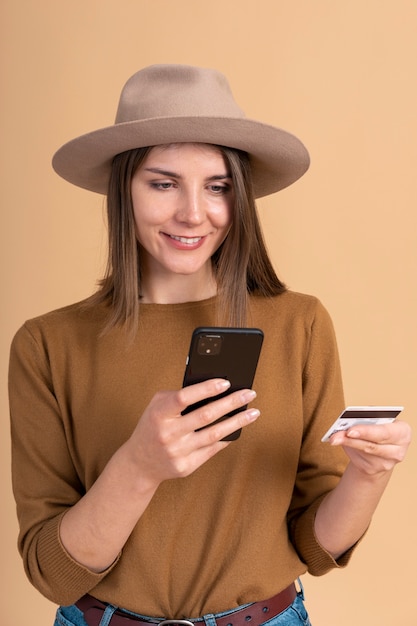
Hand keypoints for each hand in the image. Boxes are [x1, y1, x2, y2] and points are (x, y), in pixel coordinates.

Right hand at [125, 379, 259, 487]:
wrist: (139, 463)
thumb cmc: (153, 426)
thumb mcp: (157, 406)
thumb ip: (178, 396)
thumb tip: (213, 389)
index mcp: (159, 414)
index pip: (184, 398)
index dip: (206, 389)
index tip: (226, 382)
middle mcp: (168, 434)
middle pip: (205, 416)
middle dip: (231, 403)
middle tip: (249, 394)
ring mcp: (177, 452)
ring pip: (214, 434)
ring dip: (237, 422)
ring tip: (253, 412)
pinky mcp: (186, 466)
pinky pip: (212, 450)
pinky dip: (227, 437)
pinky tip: (238, 428)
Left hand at [330, 419, 411, 475]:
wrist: (380, 450)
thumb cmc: (377, 429)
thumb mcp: (377, 421)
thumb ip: (367, 419)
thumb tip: (348, 421)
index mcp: (402, 431)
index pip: (385, 432)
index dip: (367, 431)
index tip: (350, 430)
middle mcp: (398, 450)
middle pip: (372, 445)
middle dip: (353, 440)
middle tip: (337, 436)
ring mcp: (387, 463)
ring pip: (364, 452)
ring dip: (347, 444)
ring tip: (333, 439)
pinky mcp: (376, 470)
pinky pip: (359, 458)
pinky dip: (348, 449)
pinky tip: (338, 443)